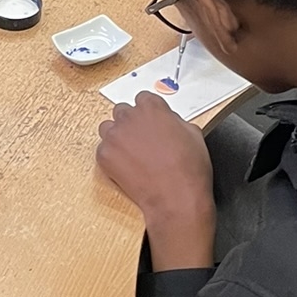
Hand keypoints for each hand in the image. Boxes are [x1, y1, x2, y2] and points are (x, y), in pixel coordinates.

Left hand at [96, 92, 216, 269]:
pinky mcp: (104, 155)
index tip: (149, 123)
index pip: (143, 99)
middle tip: (141, 141)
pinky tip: (127, 168)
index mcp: (152, 108)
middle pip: (123, 111)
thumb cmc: (188, 170)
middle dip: (131, 123)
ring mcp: (114, 135)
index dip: (147, 113)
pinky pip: (103, 150)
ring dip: (117, 137)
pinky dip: (112, 157)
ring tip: (132, 154)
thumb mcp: (193, 135)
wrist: (175, 198)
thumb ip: (175, 121)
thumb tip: (168, 121)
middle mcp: (129, 117)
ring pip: (108, 128)